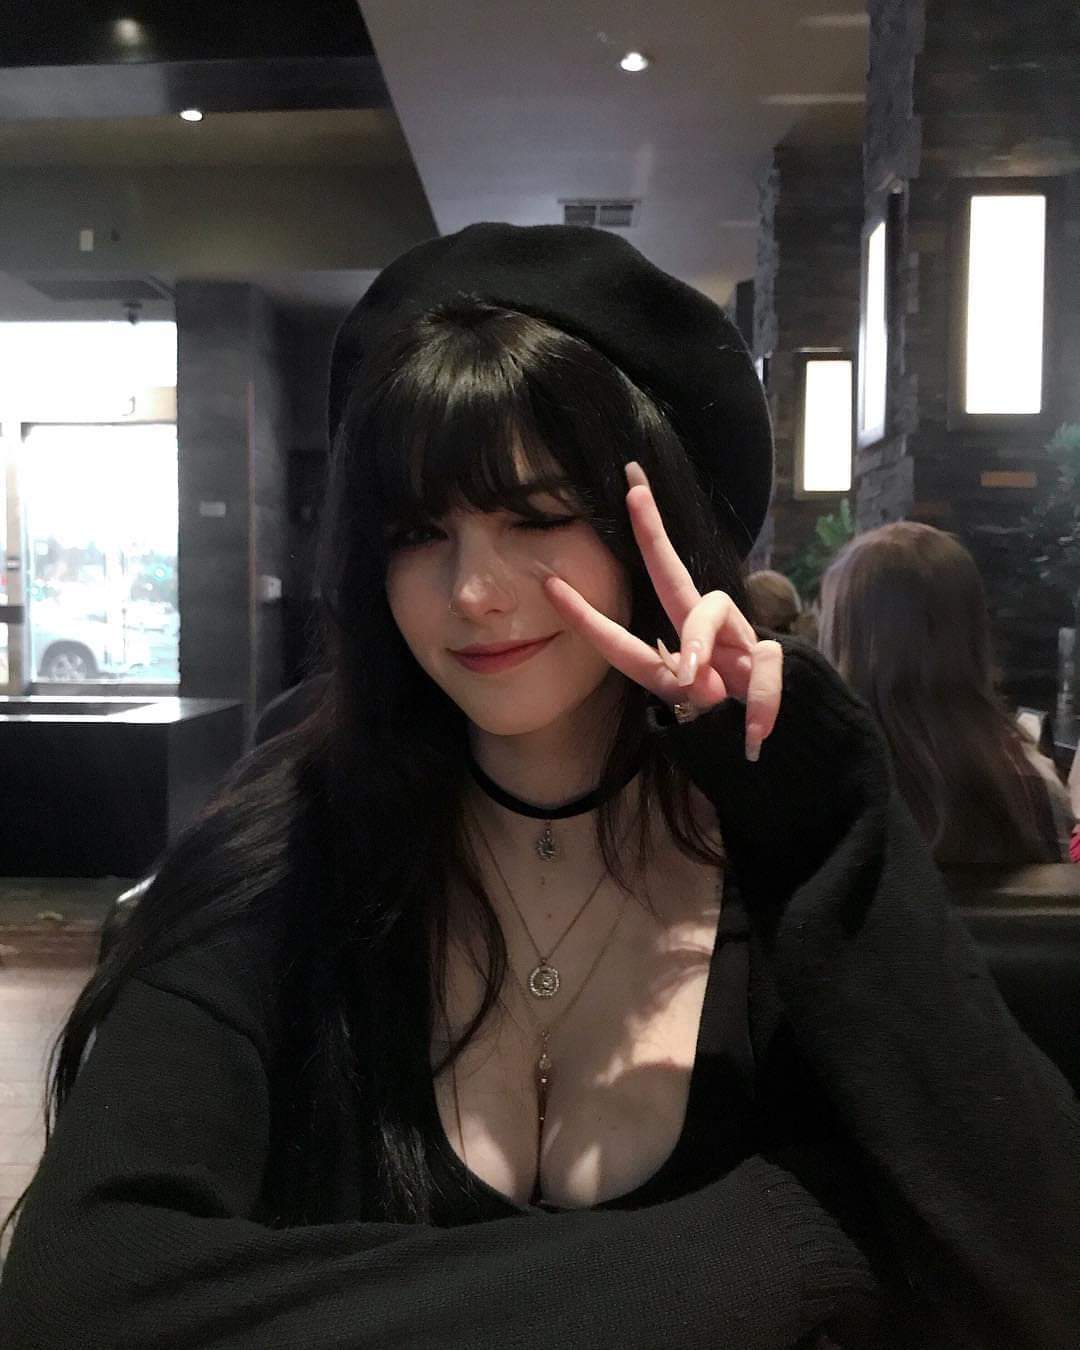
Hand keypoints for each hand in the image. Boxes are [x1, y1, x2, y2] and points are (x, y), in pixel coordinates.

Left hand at [536, 460, 782, 761]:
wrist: (789, 747)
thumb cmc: (730, 735)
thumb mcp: (702, 725)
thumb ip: (694, 699)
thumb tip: (696, 676)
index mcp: (671, 661)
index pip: (619, 640)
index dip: (585, 615)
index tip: (549, 584)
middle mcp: (701, 640)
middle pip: (671, 577)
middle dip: (651, 533)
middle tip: (632, 492)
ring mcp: (736, 641)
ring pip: (713, 607)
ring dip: (700, 640)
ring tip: (699, 687)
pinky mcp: (769, 655)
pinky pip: (763, 666)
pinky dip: (760, 702)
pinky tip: (754, 732)